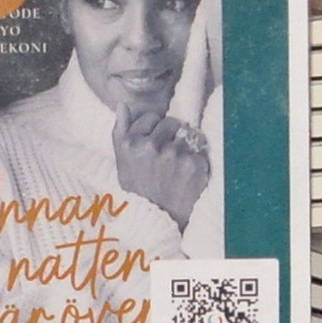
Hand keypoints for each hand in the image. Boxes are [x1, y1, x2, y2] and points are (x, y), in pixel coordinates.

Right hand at [114, 103, 211, 234]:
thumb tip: (123, 104)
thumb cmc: (138, 188)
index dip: (155, 129)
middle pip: (171, 122)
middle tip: (168, 154)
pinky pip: (200, 150)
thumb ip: (121, 130)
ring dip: (186, 146)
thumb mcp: (122, 160)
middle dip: (172, 134)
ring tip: (178, 166)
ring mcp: (174, 154)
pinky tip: (188, 174)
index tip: (155, 143)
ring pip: (187, 135)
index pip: (151, 117)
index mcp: (131, 143)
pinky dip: (197, 159)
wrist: (158, 217)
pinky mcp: (194, 163)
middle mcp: (151, 146)